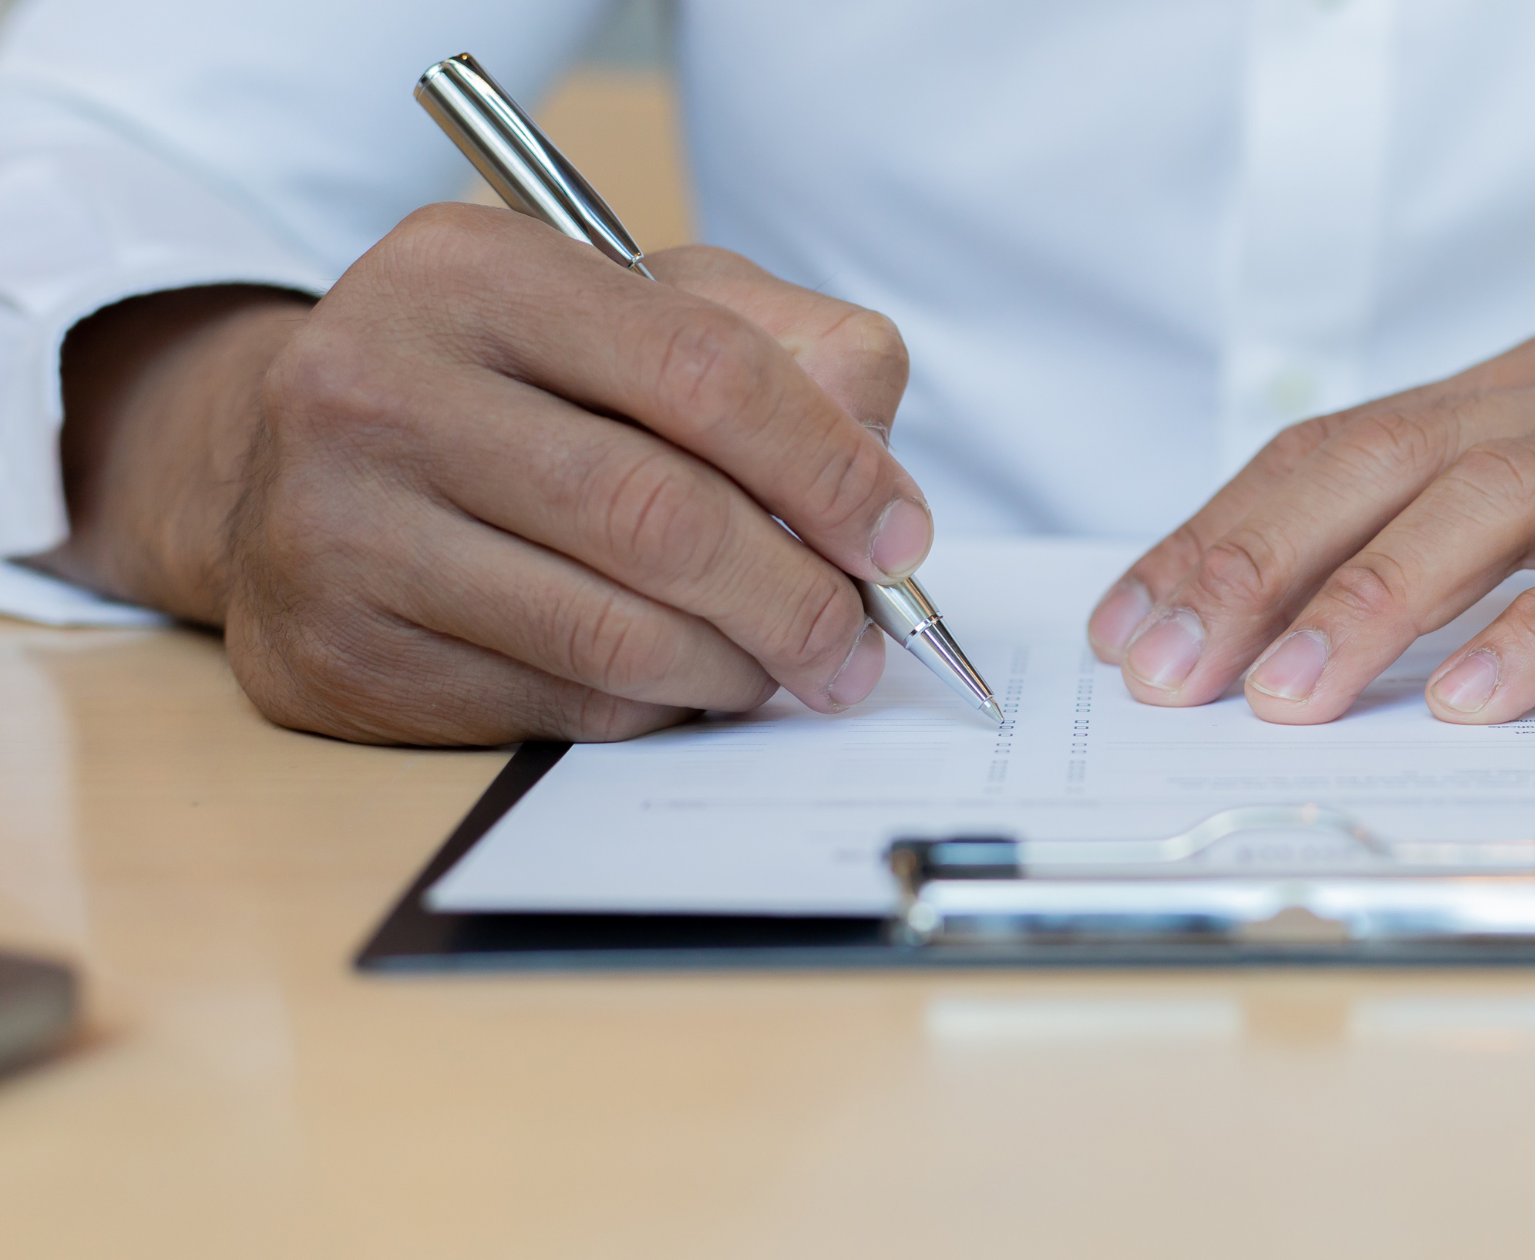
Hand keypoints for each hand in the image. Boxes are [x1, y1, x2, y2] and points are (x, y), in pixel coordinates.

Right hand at [43, 203, 923, 744]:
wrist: (286, 467)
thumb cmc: (510, 384)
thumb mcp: (637, 310)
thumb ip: (783, 348)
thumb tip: (879, 464)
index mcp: (470, 269)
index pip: (704, 371)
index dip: (830, 466)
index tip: (900, 537)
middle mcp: (377, 385)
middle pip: (661, 517)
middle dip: (797, 598)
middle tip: (860, 644)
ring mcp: (340, 527)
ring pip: (614, 633)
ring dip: (737, 669)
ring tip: (784, 667)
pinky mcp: (336, 654)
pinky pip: (556, 704)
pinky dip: (654, 709)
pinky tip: (681, 684)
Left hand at [1087, 332, 1534, 724]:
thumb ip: (1464, 541)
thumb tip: (1297, 634)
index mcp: (1510, 396)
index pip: (1328, 453)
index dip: (1216, 536)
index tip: (1128, 626)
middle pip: (1376, 465)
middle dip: (1252, 566)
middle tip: (1166, 669)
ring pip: (1485, 505)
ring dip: (1371, 605)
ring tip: (1286, 700)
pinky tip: (1475, 698)